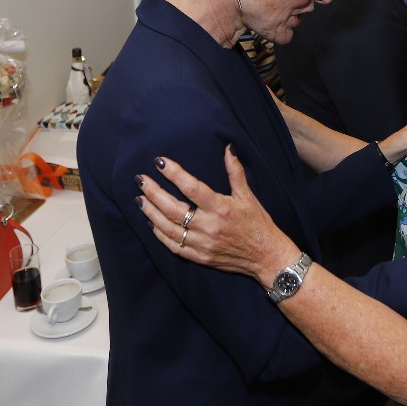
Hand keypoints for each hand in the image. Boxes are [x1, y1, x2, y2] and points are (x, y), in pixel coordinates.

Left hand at [137, 147, 297, 280]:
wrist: (266, 257)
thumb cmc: (258, 223)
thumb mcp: (248, 196)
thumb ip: (235, 171)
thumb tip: (228, 147)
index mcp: (221, 208)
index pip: (191, 187)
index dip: (173, 173)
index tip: (159, 162)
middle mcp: (209, 226)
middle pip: (173, 209)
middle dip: (153, 193)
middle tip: (140, 180)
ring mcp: (202, 244)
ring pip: (169, 228)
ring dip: (151, 213)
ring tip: (140, 199)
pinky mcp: (199, 257)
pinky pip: (173, 246)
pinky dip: (159, 234)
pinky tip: (151, 222)